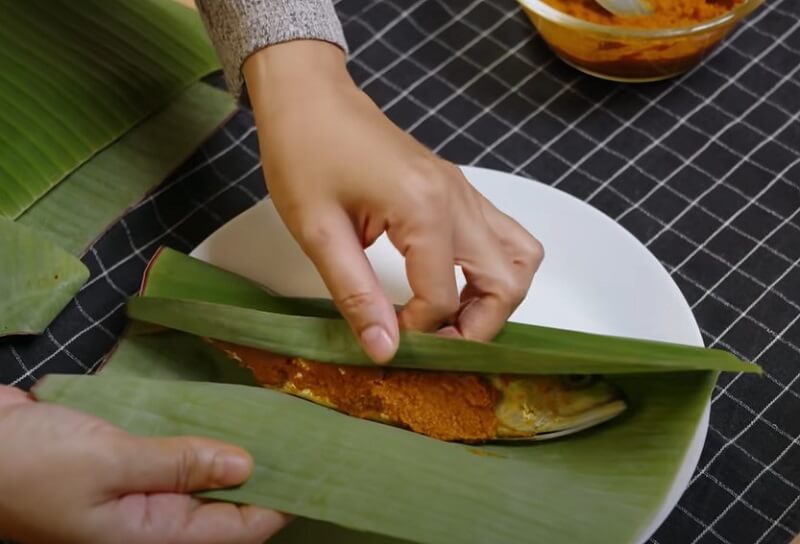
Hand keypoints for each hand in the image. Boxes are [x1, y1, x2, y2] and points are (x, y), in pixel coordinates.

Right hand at [0, 385, 287, 543]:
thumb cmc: (30, 465)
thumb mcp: (110, 464)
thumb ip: (179, 465)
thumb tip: (247, 466)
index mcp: (151, 538)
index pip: (238, 530)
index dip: (281, 503)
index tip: (320, 471)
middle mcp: (150, 524)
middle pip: (224, 506)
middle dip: (263, 475)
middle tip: (304, 434)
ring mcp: (137, 497)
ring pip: (201, 479)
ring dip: (231, 452)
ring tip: (275, 421)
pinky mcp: (124, 468)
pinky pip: (173, 459)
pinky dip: (197, 439)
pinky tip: (221, 414)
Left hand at [244, 41, 543, 362]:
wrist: (309, 95)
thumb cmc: (304, 152)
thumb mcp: (318, 232)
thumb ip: (356, 295)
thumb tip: (384, 349)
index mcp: (425, 209)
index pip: (444, 297)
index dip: (419, 331)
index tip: (387, 336)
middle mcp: (458, 199)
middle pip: (508, 281)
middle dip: (479, 326)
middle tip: (436, 341)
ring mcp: (463, 192)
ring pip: (520, 257)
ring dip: (496, 296)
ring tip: (452, 317)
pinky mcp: (456, 190)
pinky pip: (500, 236)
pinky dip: (489, 270)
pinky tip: (449, 283)